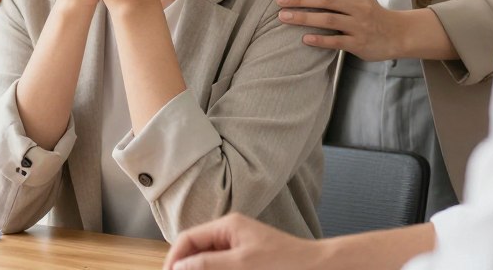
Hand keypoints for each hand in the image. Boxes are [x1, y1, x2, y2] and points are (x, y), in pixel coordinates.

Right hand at [163, 213, 320, 269]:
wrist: (317, 268)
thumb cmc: (285, 262)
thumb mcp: (241, 263)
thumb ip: (208, 264)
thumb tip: (179, 267)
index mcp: (227, 225)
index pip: (188, 239)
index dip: (175, 259)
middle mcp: (230, 233)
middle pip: (196, 249)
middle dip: (186, 266)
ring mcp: (239, 247)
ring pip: (208, 260)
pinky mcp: (247, 260)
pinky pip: (222, 265)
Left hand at [276, 0, 409, 61]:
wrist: (396, 35)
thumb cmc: (372, 8)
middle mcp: (359, 6)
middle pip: (327, 0)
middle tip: (279, 0)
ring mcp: (359, 26)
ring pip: (329, 20)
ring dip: (304, 18)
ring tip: (283, 17)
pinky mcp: (358, 44)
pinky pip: (337, 42)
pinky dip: (320, 40)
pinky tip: (304, 38)